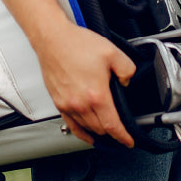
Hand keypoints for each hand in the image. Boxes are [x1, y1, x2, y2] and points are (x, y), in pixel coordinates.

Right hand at [33, 20, 136, 147]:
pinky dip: (80, 133)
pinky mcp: (58, 102)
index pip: (112, 125)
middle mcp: (80, 104)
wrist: (52, 39)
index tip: (128, 141)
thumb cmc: (76, 44)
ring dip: (97, 133)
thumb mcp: (112, 53)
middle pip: (100, 129)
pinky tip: (86, 134)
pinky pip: (70, 125)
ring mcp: (67, 105)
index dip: (123, 137)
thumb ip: (127, 70)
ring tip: (106, 133)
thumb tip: (127, 82)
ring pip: (86, 128)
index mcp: (96, 95)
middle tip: (120, 134)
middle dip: (112, 134)